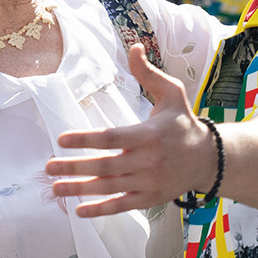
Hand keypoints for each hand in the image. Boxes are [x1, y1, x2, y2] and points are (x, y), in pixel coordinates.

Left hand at [47, 45, 213, 215]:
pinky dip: (101, 211)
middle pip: (105, 165)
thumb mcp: (171, 93)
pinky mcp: (151, 199)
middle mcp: (149, 161)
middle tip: (49, 166)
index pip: (112, 137)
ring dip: (80, 190)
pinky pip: (122, 206)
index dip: (85, 139)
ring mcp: (150, 183)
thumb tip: (134, 46)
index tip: (61, 139)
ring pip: (109, 188)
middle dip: (74, 167)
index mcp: (150, 134)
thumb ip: (148, 73)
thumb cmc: (184, 123)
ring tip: (55, 188)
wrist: (209, 159)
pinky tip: (80, 210)